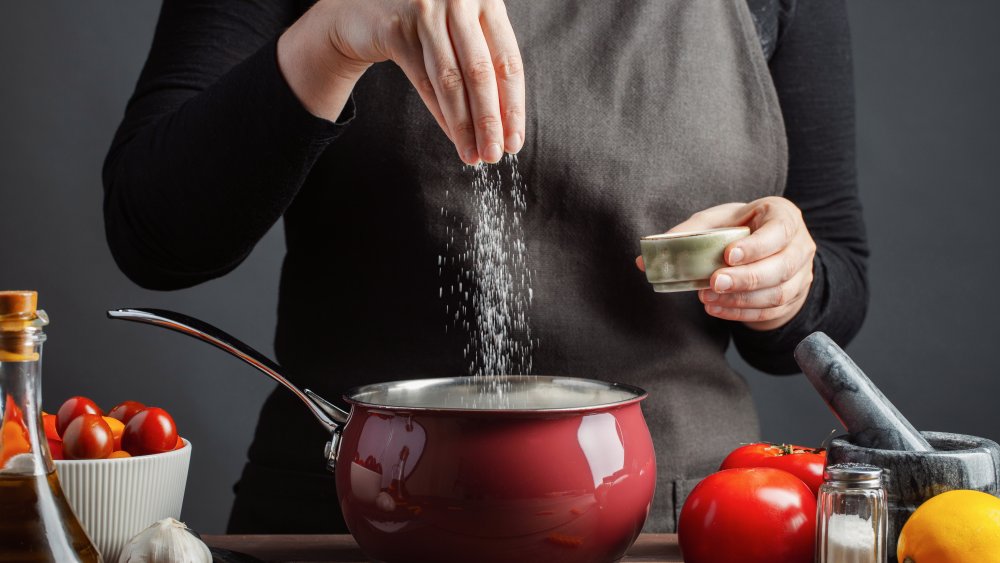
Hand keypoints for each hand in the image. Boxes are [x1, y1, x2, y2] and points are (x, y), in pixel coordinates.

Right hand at [278, 0, 524, 164]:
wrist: (370, 10)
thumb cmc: (429, 28)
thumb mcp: (466, 35)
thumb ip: (487, 65)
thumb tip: (506, 128)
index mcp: (487, 1)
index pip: (508, 62)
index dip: (513, 106)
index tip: (514, 140)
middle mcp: (459, 2)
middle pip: (481, 73)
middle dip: (489, 121)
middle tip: (494, 154)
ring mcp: (426, 12)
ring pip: (450, 80)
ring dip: (464, 125)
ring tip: (472, 154)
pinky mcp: (397, 29)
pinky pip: (423, 81)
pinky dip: (440, 113)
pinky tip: (453, 137)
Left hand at [636, 197, 816, 330]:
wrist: (765, 250)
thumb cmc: (739, 230)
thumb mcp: (716, 222)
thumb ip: (684, 235)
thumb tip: (644, 260)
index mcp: (784, 216)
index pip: (779, 231)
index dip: (756, 246)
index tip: (728, 255)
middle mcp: (800, 245)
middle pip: (781, 267)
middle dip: (746, 278)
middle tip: (714, 282)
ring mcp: (802, 274)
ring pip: (778, 293)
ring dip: (741, 299)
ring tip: (709, 298)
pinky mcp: (794, 298)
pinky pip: (772, 311)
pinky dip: (742, 313)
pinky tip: (717, 309)